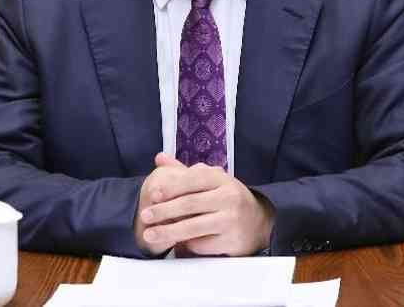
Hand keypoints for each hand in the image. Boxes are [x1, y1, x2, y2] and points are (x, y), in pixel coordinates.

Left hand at [134, 152, 274, 256]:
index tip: (152, 195)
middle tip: (145, 216)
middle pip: (190, 204)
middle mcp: (228, 197)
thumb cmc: (227, 198)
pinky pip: (202, 245)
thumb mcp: (211, 181)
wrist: (259, 221)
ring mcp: (231, 220)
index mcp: (221, 179)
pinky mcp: (232, 241)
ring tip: (150, 235)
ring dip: (168, 232)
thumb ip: (184, 172)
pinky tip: (175, 244)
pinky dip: (187, 245)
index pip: (193, 179)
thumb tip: (160, 158)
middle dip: (164, 211)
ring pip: (193, 227)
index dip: (171, 187)